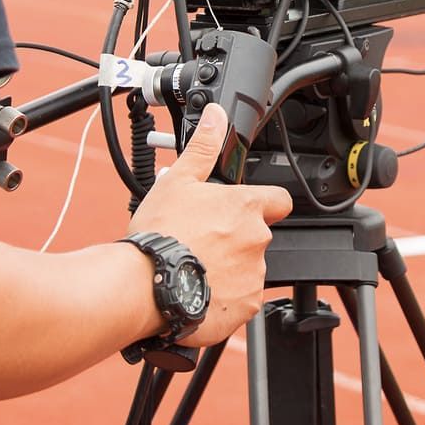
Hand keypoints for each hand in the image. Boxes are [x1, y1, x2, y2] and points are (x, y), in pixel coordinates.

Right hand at [127, 103, 292, 348]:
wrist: (145, 286)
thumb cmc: (160, 235)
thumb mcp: (178, 181)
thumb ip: (203, 148)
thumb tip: (215, 118)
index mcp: (245, 207)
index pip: (279, 199)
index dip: (265, 201)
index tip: (245, 206)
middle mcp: (257, 241)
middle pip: (256, 234)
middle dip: (235, 236)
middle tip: (202, 238)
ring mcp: (254, 275)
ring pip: (248, 267)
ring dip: (230, 266)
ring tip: (196, 265)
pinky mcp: (246, 306)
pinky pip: (242, 298)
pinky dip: (225, 296)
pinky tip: (199, 289)